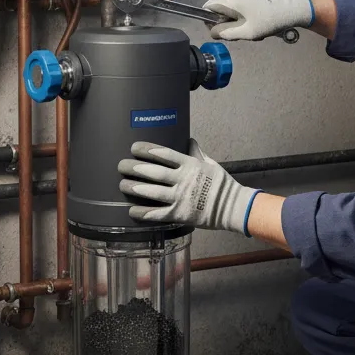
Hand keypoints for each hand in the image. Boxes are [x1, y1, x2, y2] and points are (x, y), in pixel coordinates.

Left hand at [118, 139, 259, 234]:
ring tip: (122, 184)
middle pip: (155, 172)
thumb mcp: (210, 163)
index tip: (134, 147)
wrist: (232, 207)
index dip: (147, 150)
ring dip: (135, 188)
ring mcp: (181, 198)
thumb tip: (188, 139)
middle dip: (135, 168)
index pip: (165, 154)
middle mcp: (183, 180)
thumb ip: (196, 152)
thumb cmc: (222, 184)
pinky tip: (132, 211)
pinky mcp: (180, 214)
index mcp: (190, 165)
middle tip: (121, 165)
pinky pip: (158, 214)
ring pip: (153, 192)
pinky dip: (144, 212)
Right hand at [202, 0, 312, 40]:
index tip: (221, 29)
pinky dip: (244, 11)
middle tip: (242, 31)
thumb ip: (225, 32)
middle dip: (228, 20)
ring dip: (237, 17)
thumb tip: (212, 32)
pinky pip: (239, 1)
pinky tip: (256, 18)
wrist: (290, 8)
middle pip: (220, 7)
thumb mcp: (245, 32)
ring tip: (252, 26)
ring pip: (231, 5)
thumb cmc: (268, 21)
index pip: (208, 6)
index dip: (210, 20)